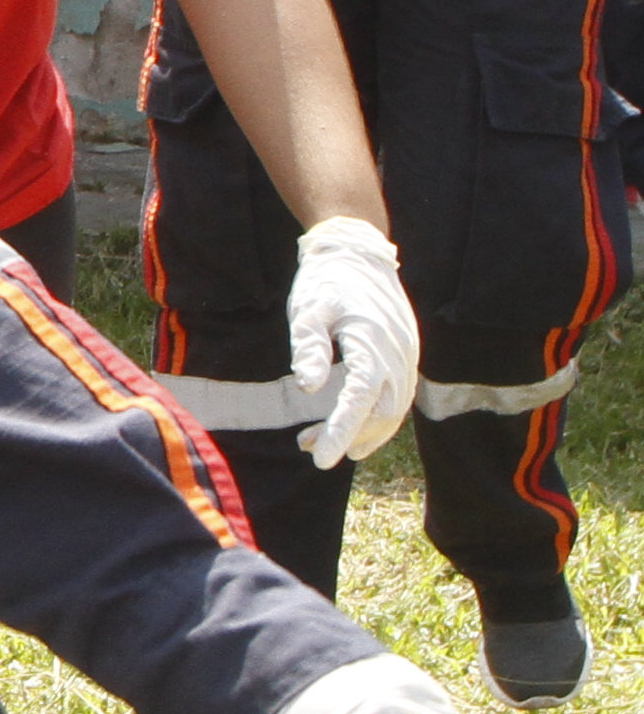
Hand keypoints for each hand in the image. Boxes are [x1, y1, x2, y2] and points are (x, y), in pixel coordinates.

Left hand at [285, 218, 418, 468]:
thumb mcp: (307, 309)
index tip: (321, 459)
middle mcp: (398, 353)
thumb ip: (308, 346)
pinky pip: (396, 398)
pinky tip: (345, 426)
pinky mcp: (405, 357)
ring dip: (360, 431)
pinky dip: (373, 417)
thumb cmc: (326, 282)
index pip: (360, 398)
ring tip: (314, 441)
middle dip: (347, 435)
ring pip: (393, 410)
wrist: (358, 254)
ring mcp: (406, 356)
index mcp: (372, 341)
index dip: (341, 430)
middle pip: (382, 412)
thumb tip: (308, 387)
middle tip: (307, 446)